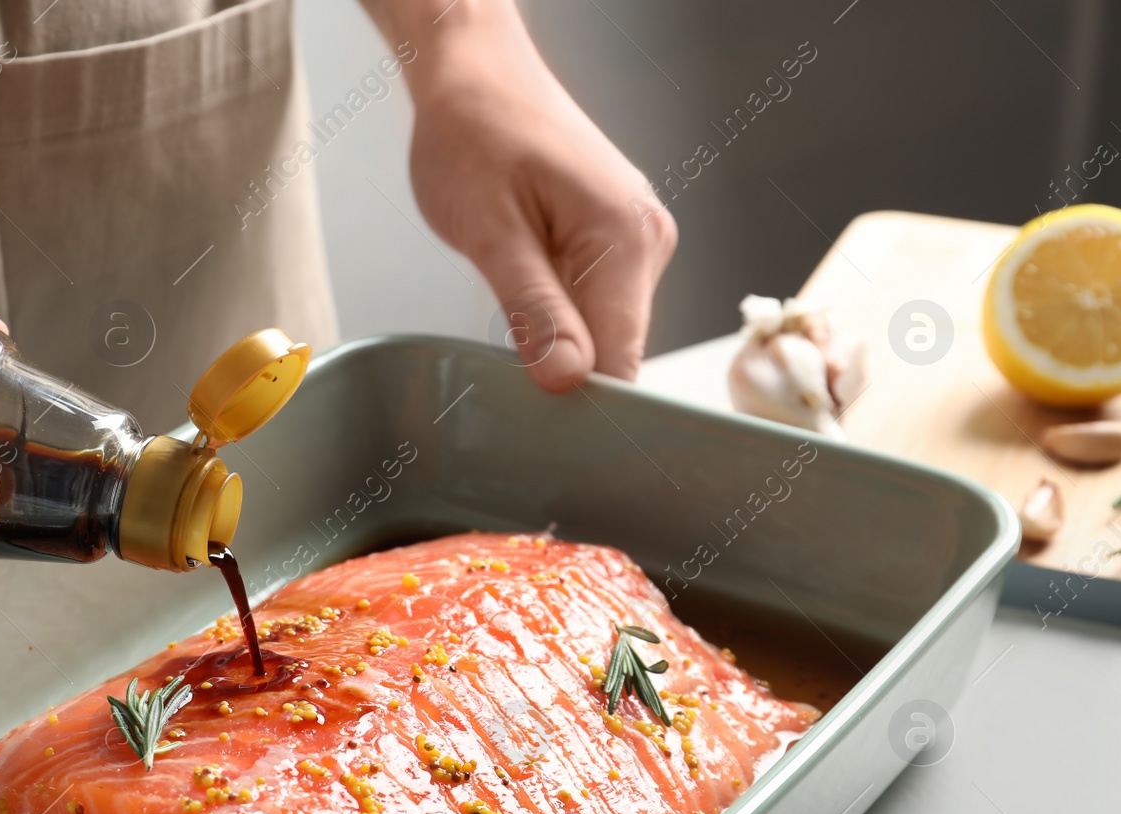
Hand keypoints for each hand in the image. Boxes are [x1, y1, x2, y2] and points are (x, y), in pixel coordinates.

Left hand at [370, 0, 676, 388]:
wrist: (474, 73)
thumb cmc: (473, 133)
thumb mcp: (490, 230)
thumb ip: (533, 309)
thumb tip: (569, 380)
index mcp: (626, 239)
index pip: (622, 362)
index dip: (581, 407)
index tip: (538, 432)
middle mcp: (646, 241)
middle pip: (615, 352)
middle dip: (563, 376)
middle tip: (502, 373)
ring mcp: (635, 241)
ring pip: (601, 332)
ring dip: (555, 342)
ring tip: (504, 311)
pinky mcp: (613, 241)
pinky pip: (592, 304)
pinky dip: (556, 316)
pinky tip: (519, 294)